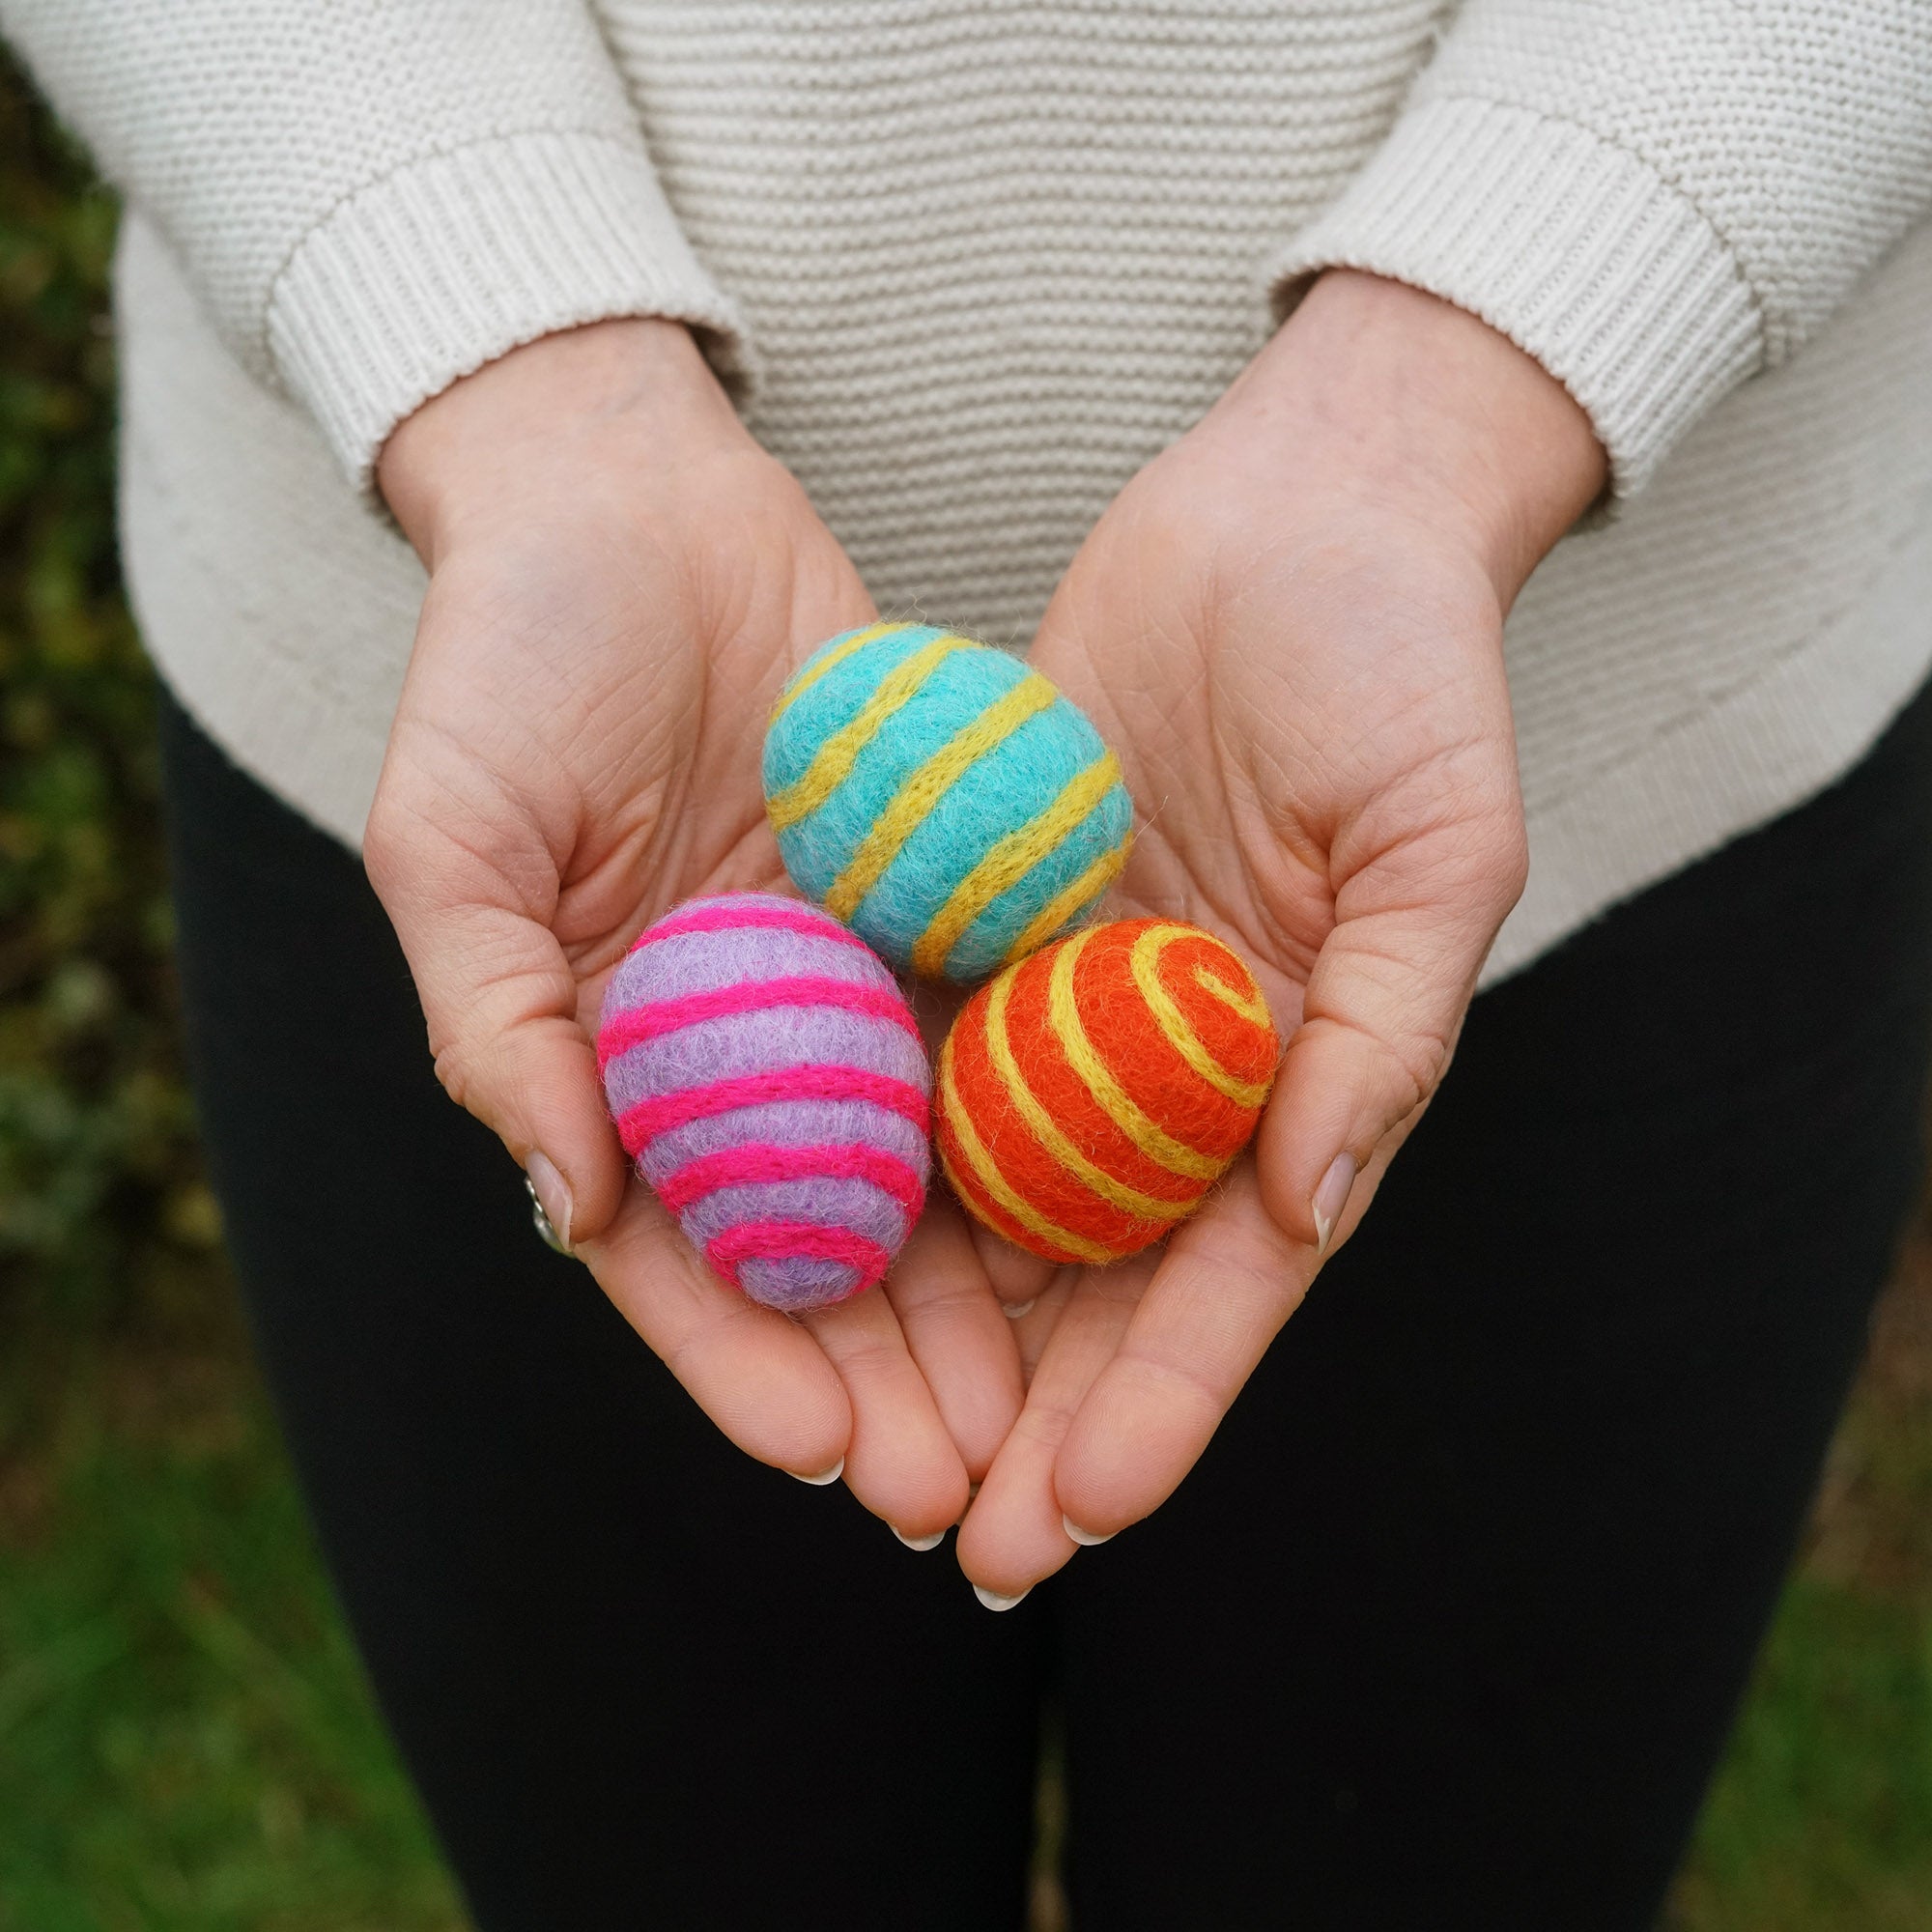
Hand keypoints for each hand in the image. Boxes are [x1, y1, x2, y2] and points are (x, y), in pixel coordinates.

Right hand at [367, 320, 1022, 1536]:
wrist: (634, 499)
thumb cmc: (509, 659)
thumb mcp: (455, 836)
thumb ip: (499, 1019)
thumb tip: (566, 1203)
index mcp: (615, 1062)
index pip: (682, 1252)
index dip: (746, 1365)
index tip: (825, 1458)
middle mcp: (740, 1050)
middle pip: (820, 1250)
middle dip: (888, 1376)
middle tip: (971, 1490)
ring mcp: (845, 989)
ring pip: (925, 1178)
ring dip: (981, 1305)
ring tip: (1049, 1416)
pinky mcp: (937, 912)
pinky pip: (996, 1036)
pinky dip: (1043, 1134)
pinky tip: (1114, 1224)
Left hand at [956, 272, 1605, 1596]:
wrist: (1300, 510)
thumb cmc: (1406, 666)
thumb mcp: (1437, 846)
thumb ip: (1382, 1033)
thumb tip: (1310, 1212)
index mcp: (1295, 1076)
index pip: (1227, 1279)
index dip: (1163, 1403)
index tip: (1083, 1514)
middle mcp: (1174, 1067)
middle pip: (1097, 1278)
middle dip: (1033, 1413)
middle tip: (952, 1541)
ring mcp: (1074, 1002)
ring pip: (994, 1197)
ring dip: (937, 1326)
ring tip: (859, 1447)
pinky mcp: (989, 924)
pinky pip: (922, 1053)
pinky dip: (871, 1151)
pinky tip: (799, 1245)